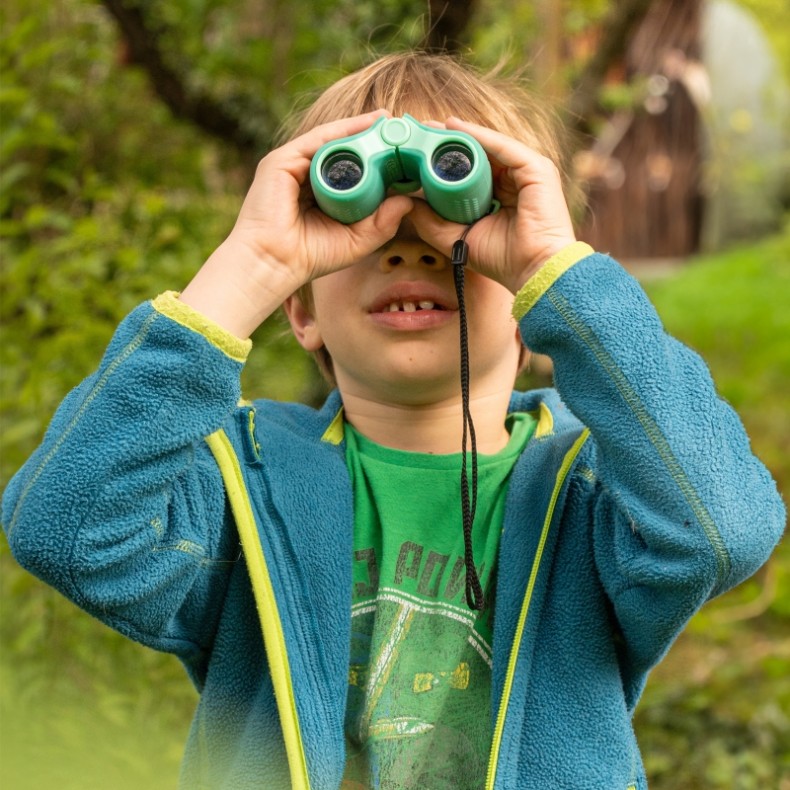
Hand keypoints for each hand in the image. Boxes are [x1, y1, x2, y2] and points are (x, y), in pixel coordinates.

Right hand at [181, 110, 412, 337]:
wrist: (273, 263)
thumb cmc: (309, 257)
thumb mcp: (356, 240)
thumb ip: (381, 223)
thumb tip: (408, 201)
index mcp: (318, 192)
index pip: (351, 167)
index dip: (376, 157)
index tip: (404, 148)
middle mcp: (304, 174)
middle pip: (342, 148)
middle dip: (371, 137)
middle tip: (401, 126)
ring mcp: (292, 165)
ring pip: (331, 140)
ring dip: (360, 129)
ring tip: (389, 121)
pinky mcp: (281, 161)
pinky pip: (317, 139)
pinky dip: (341, 131)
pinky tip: (366, 125)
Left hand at [408, 117, 576, 293]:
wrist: (535, 271)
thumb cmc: (503, 260)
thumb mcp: (457, 238)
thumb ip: (433, 222)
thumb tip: (406, 203)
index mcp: (499, 194)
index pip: (469, 170)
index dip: (444, 160)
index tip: (416, 151)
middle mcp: (514, 179)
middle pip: (478, 153)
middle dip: (449, 142)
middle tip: (420, 131)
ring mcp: (527, 172)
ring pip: (489, 146)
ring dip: (460, 134)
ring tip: (431, 128)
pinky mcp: (537, 168)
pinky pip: (503, 146)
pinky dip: (480, 136)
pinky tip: (456, 129)